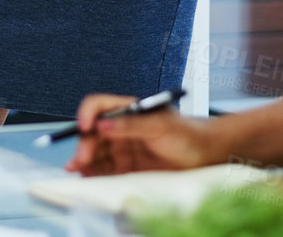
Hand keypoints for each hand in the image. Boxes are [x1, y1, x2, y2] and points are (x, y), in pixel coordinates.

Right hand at [65, 94, 219, 175]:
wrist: (205, 156)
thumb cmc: (187, 133)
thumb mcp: (160, 124)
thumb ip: (131, 124)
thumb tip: (103, 124)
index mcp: (128, 110)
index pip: (99, 106)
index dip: (87, 114)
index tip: (84, 126)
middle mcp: (121, 128)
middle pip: (93, 133)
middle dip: (84, 144)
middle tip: (82, 158)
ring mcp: (123, 148)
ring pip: (95, 152)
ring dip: (84, 159)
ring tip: (78, 169)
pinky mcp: (126, 167)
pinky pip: (104, 169)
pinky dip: (93, 173)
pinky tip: (87, 176)